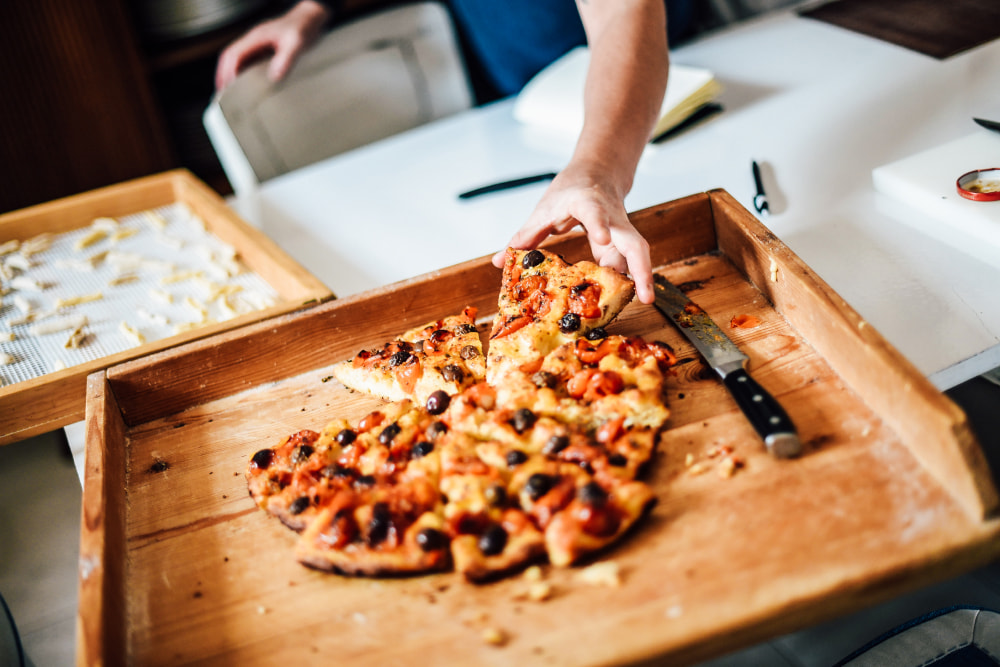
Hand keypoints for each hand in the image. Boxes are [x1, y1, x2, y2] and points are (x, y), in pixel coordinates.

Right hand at [215, 0, 330, 89]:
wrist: (311, 18)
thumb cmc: (304, 27)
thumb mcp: (297, 43)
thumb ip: (286, 59)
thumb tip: (275, 77)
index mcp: (256, 38)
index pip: (233, 55)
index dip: (228, 72)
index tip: (228, 89)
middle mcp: (254, 41)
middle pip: (230, 58)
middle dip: (223, 76)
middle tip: (223, 96)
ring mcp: (258, 45)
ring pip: (238, 61)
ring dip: (231, 76)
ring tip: (231, 95)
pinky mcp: (265, 50)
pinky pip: (249, 62)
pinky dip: (243, 74)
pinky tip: (248, 87)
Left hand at [492, 167, 653, 303]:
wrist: (596, 174)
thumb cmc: (570, 190)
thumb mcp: (544, 210)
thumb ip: (524, 236)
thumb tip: (499, 261)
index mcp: (587, 204)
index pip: (595, 213)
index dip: (599, 225)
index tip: (603, 237)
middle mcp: (612, 219)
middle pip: (633, 242)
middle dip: (641, 267)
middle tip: (645, 294)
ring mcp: (621, 232)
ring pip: (637, 254)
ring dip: (641, 277)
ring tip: (644, 301)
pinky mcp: (622, 243)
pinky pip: (628, 263)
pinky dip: (627, 280)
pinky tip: (623, 300)